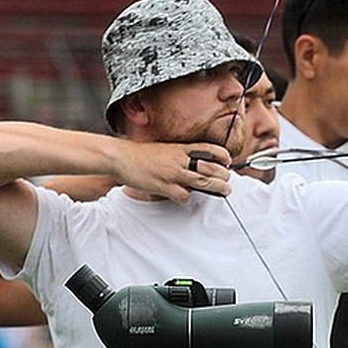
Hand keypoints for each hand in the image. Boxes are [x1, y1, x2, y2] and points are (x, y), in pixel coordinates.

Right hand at [114, 141, 233, 202]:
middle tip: (228, 181)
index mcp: (181, 148)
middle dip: (224, 176)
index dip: (222, 156)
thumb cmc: (140, 154)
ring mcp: (172, 173)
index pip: (209, 149)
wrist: (120, 156)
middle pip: (211, 168)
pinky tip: (186, 198)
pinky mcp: (163, 186)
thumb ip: (180, 155)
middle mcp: (179, 160)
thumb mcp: (165, 148)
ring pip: (203, 182)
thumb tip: (192, 163)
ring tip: (225, 191)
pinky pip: (183, 196)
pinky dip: (187, 199)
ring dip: (217, 188)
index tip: (227, 162)